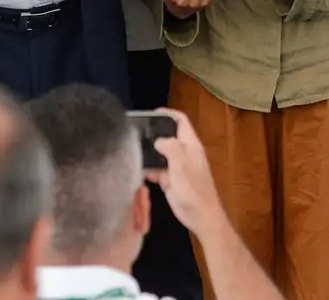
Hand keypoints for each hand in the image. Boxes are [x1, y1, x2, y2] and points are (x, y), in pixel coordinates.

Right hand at [143, 109, 224, 233]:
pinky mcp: (170, 180)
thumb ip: (170, 148)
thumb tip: (158, 140)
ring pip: (160, 155)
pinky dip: (147, 169)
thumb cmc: (193, 189)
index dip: (167, 114)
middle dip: (153, 134)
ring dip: (148, 153)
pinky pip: (157, 170)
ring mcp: (177, 167)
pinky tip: (134, 169)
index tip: (150, 113)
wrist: (200, 215)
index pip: (181, 122)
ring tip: (129, 149)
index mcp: (191, 145)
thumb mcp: (181, 165)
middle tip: (133, 132)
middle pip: (168, 137)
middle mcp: (184, 153)